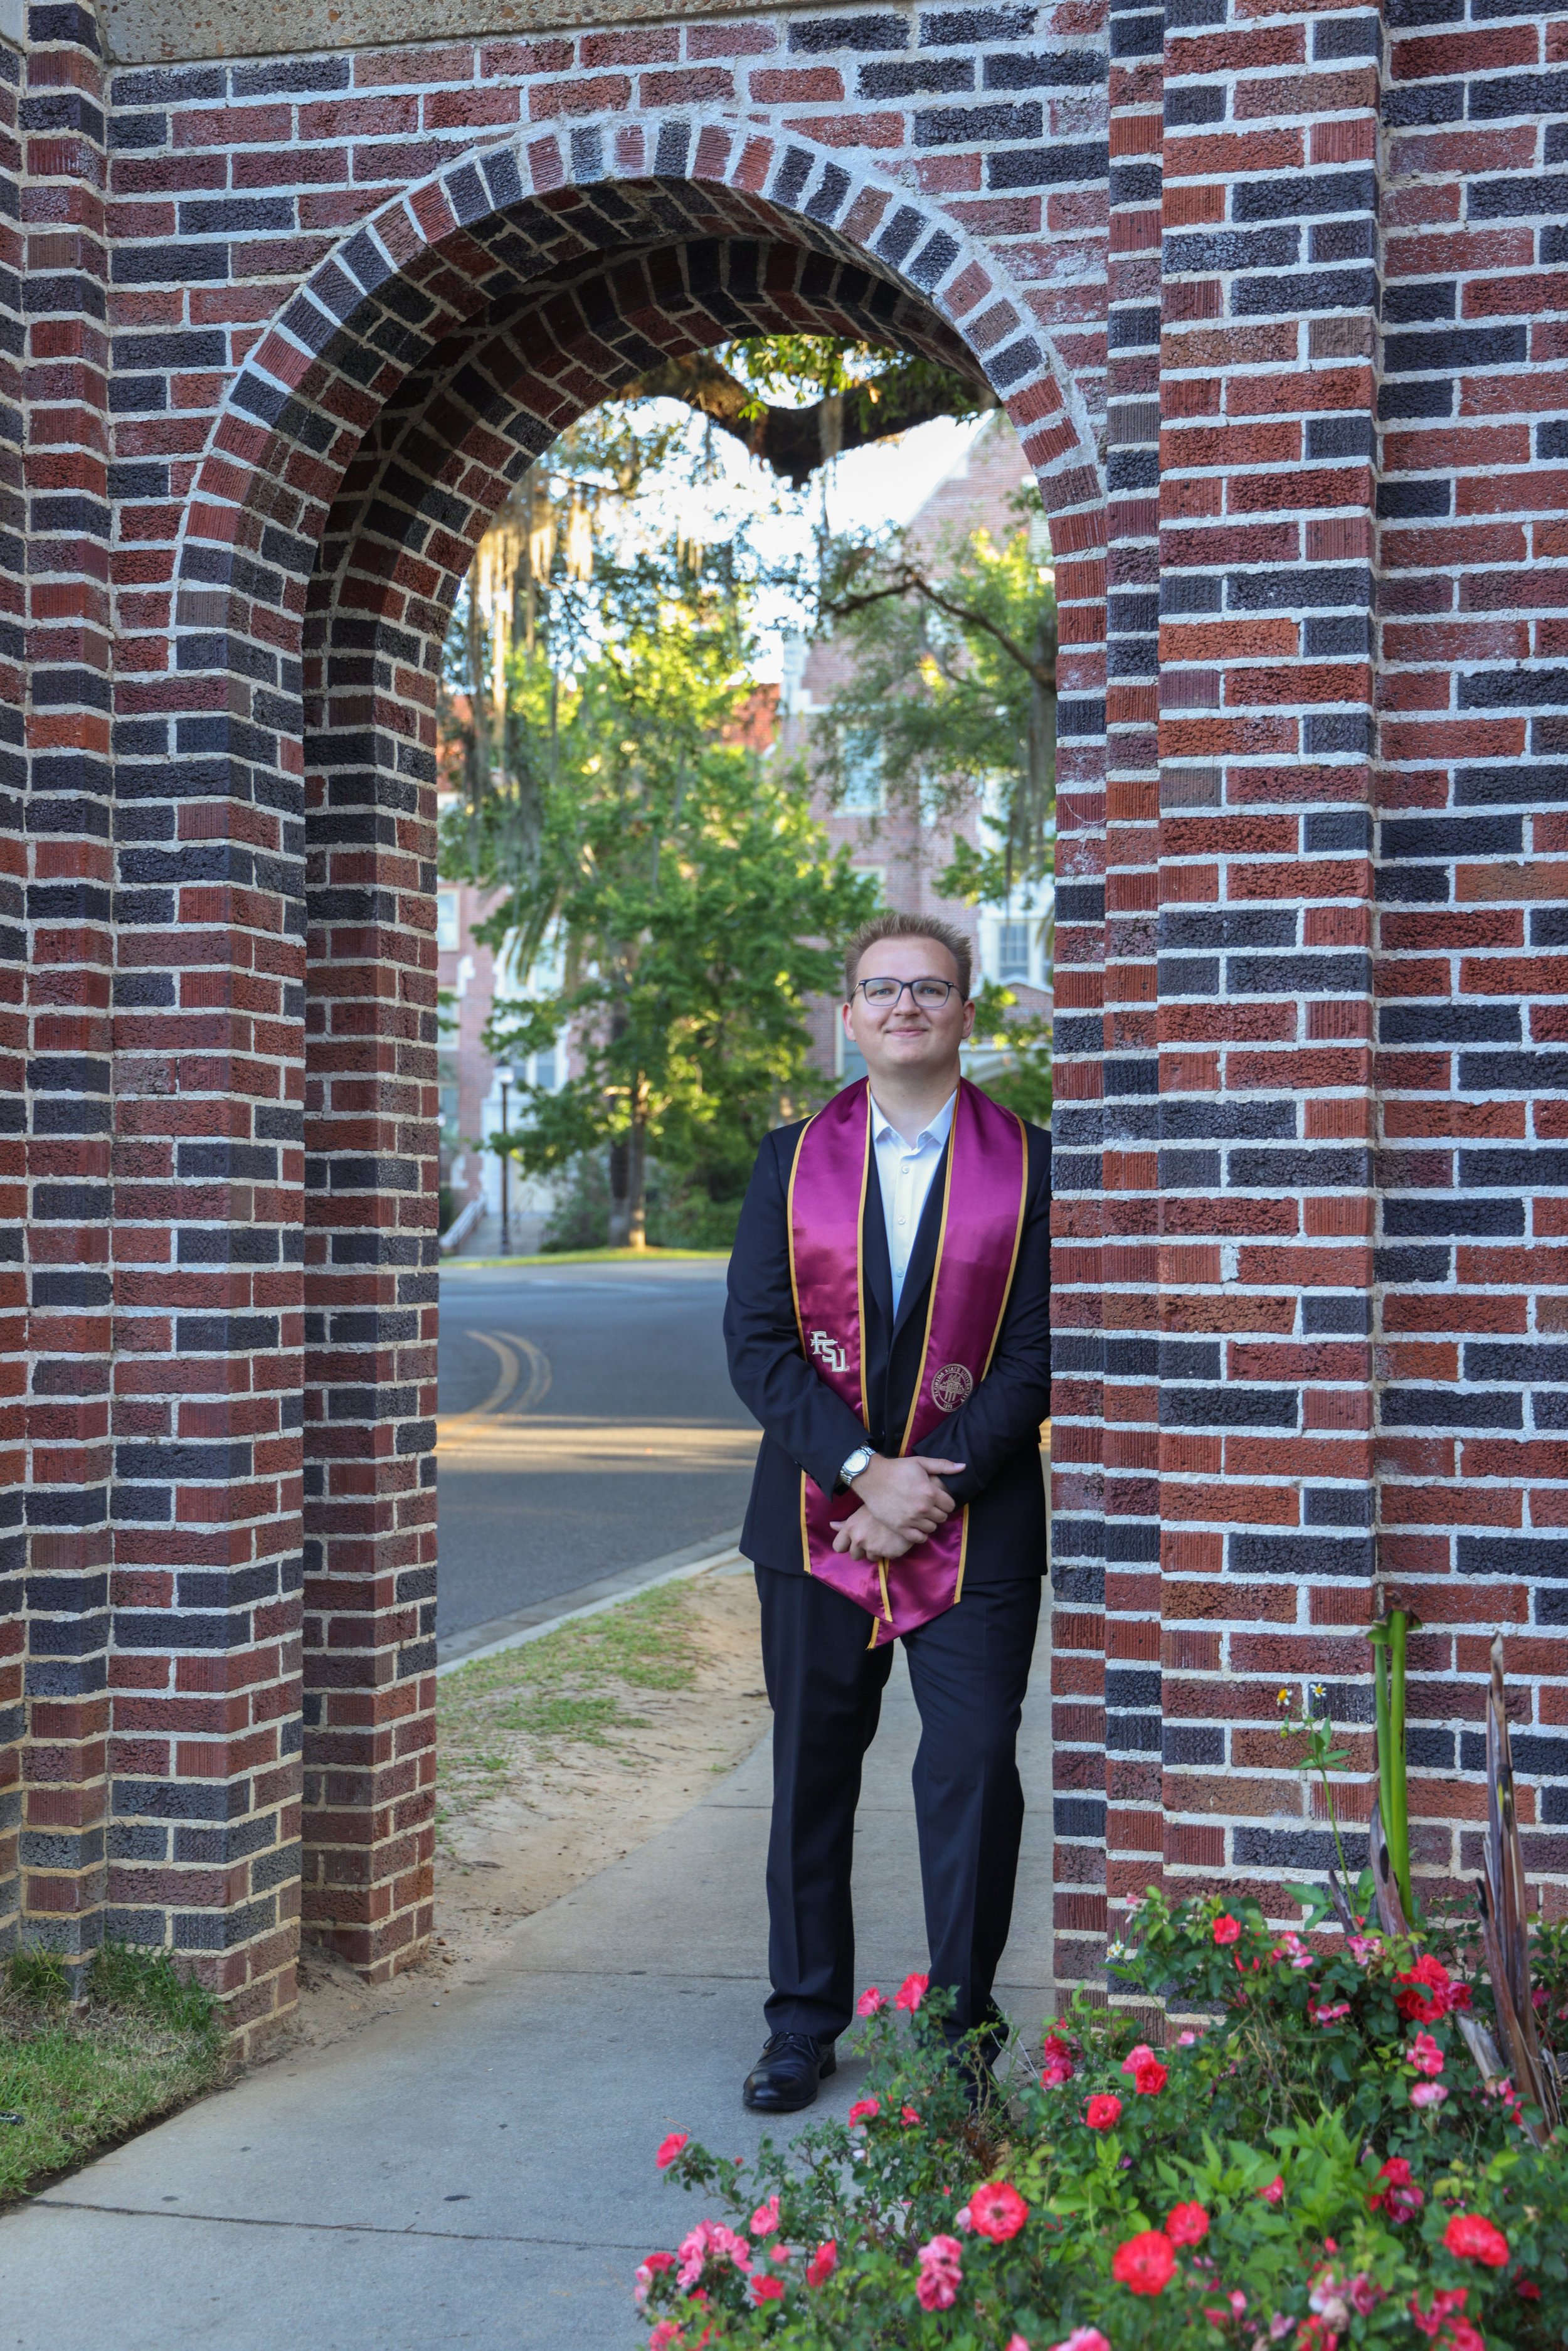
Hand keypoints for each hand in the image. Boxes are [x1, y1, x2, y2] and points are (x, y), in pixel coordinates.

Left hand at [828, 1506, 911, 1560]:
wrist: (907, 1507)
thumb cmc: (882, 1506)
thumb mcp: (862, 1511)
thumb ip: (847, 1523)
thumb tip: (832, 1525)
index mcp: (851, 1528)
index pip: (838, 1546)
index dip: (845, 1546)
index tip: (852, 1543)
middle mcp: (859, 1539)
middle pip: (854, 1555)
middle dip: (862, 1550)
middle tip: (873, 1539)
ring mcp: (873, 1548)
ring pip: (870, 1558)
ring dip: (876, 1551)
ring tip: (884, 1538)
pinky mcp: (888, 1554)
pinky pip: (886, 1558)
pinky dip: (889, 1551)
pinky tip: (893, 1540)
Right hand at [848, 1454, 964, 1547]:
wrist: (872, 1478)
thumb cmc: (897, 1469)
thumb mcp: (920, 1462)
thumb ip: (943, 1466)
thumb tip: (963, 1467)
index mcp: (930, 1492)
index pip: (950, 1505)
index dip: (945, 1502)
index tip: (938, 1499)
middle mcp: (923, 1508)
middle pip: (942, 1518)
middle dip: (938, 1512)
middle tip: (929, 1507)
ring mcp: (911, 1519)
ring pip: (932, 1528)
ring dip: (929, 1522)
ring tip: (922, 1515)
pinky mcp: (900, 1527)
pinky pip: (919, 1538)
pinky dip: (920, 1534)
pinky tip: (916, 1526)